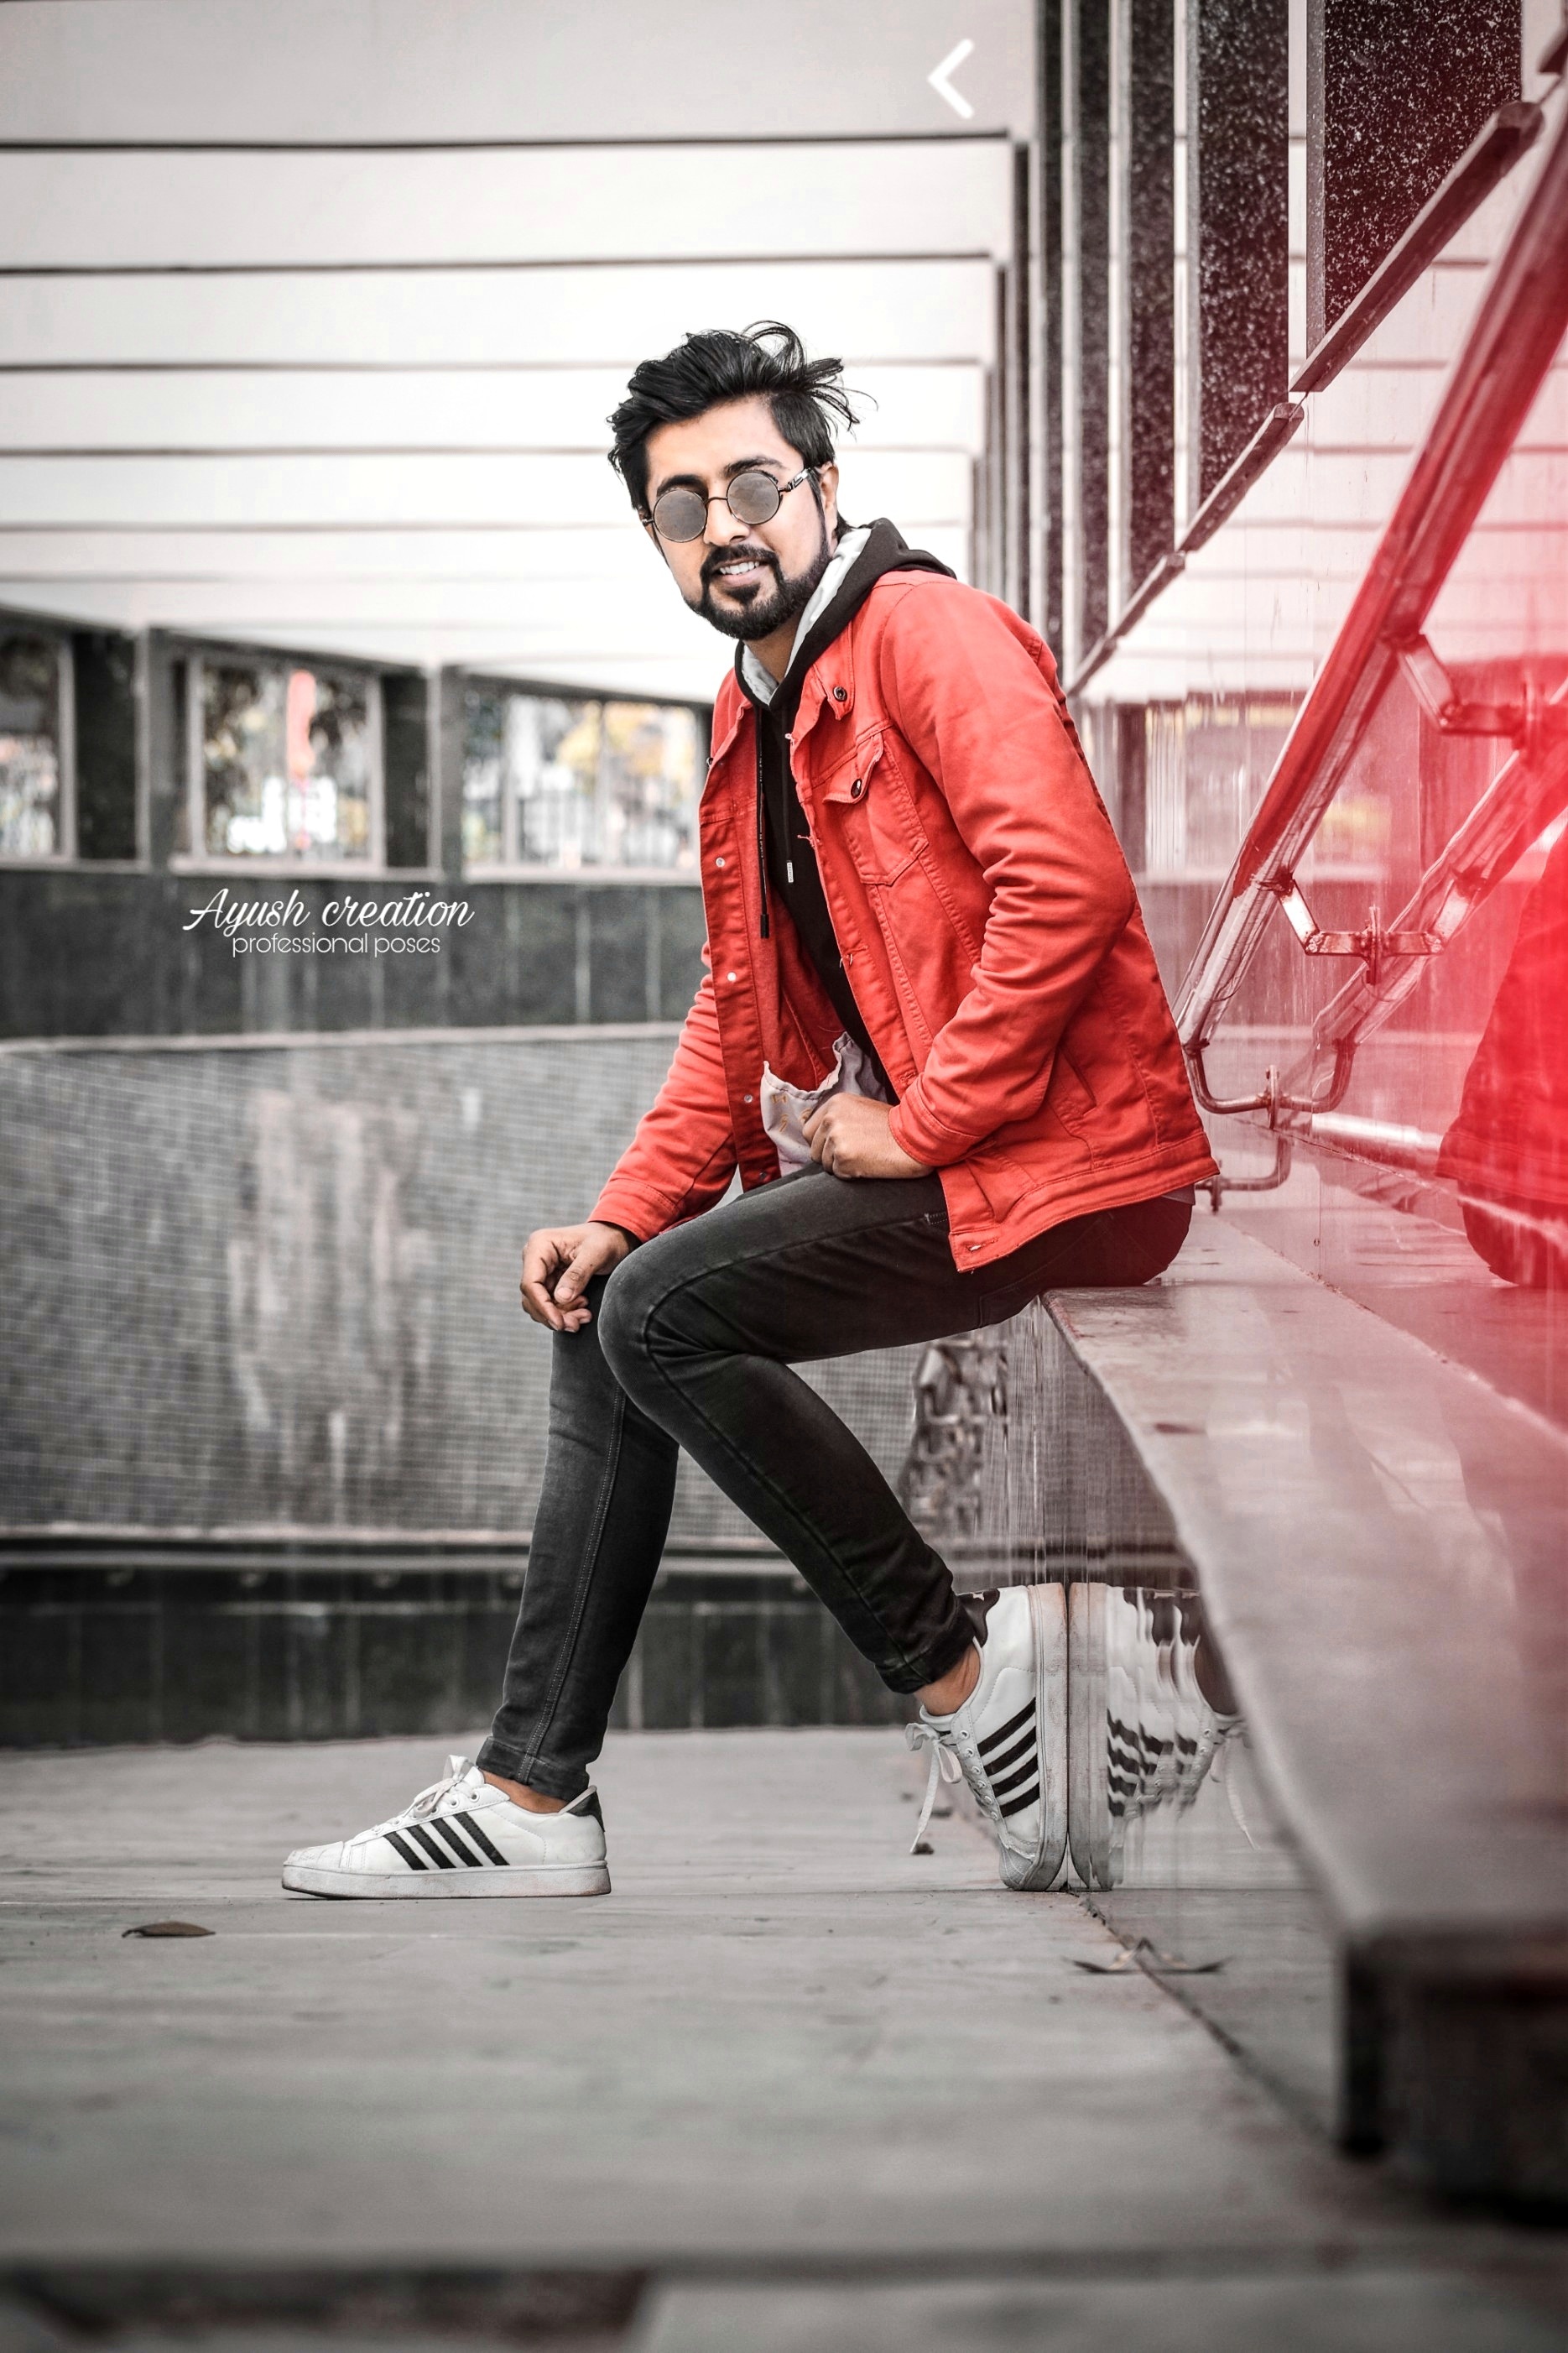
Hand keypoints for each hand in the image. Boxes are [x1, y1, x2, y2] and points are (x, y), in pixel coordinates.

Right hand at [519, 1221, 630, 1332]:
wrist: (615, 1238)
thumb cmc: (606, 1240)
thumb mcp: (596, 1254)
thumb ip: (578, 1274)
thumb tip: (561, 1298)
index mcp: (540, 1245)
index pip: (530, 1283)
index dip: (543, 1307)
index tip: (560, 1323)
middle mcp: (535, 1258)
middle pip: (533, 1297)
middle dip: (554, 1315)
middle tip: (576, 1324)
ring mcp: (542, 1271)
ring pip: (541, 1304)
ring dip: (560, 1316)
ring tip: (584, 1316)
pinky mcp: (550, 1281)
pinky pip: (551, 1304)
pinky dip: (565, 1313)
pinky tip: (582, 1311)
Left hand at [801, 1095, 931, 1179]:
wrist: (914, 1138)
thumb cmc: (893, 1127)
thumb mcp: (861, 1110)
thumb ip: (838, 1117)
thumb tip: (811, 1128)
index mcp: (834, 1103)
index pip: (809, 1130)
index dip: (822, 1142)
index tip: (838, 1145)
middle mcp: (831, 1118)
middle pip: (814, 1149)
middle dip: (829, 1156)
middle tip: (855, 1152)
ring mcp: (835, 1137)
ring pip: (824, 1164)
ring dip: (840, 1166)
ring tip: (864, 1156)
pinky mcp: (842, 1157)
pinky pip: (837, 1174)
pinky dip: (850, 1174)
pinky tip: (867, 1163)